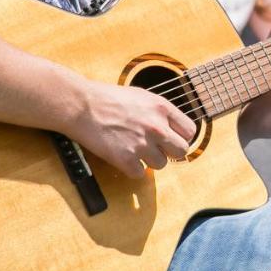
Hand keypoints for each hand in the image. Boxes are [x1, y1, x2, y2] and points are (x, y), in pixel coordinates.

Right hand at [69, 81, 196, 178]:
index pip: (189, 131)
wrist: (81, 105)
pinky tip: (123, 157)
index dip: (181, 137)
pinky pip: (140, 174)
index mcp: (162, 108)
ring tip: (134, 149)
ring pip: (161, 165)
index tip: (172, 139)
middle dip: (170, 152)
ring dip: (149, 161)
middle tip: (156, 148)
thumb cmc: (108, 98)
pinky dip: (132, 169)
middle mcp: (157, 127)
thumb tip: (172, 127)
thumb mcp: (142, 96)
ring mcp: (142, 144)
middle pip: (181, 151)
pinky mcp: (126, 159)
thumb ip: (159, 112)